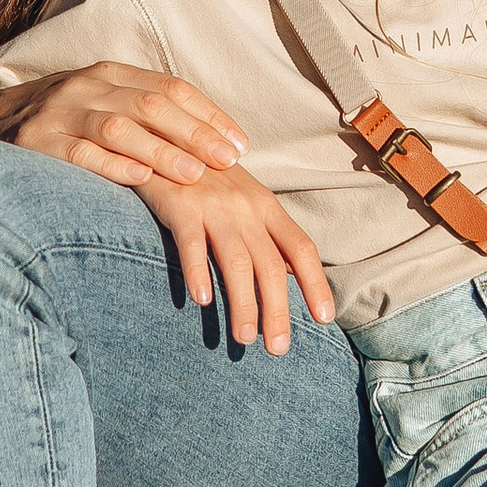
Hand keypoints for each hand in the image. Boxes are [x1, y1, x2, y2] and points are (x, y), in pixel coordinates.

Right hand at [0, 62, 249, 189]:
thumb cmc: (60, 124)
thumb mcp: (100, 106)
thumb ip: (144, 115)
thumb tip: (210, 143)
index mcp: (108, 74)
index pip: (170, 88)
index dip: (208, 115)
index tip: (240, 144)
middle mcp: (86, 87)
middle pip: (151, 105)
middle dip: (195, 134)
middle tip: (229, 161)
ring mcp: (59, 114)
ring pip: (119, 127)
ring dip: (161, 151)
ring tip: (194, 174)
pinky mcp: (35, 144)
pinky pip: (78, 153)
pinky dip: (111, 165)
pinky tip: (139, 178)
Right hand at [132, 169, 334, 353]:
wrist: (162, 137)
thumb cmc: (205, 175)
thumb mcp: (244, 198)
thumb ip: (268, 233)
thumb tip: (295, 274)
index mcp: (266, 206)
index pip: (302, 248)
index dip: (316, 284)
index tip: (325, 318)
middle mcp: (246, 206)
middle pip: (271, 266)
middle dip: (278, 310)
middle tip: (278, 349)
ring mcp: (214, 205)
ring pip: (237, 263)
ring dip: (243, 304)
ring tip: (245, 339)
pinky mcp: (180, 205)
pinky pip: (192, 245)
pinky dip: (198, 274)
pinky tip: (201, 302)